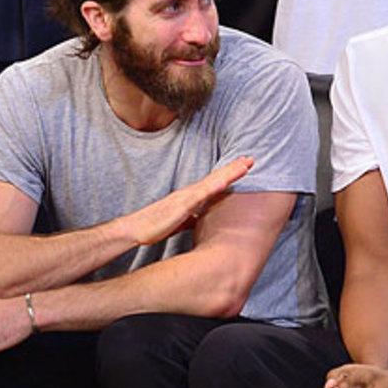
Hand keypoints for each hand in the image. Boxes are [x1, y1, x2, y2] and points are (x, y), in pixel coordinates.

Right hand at [121, 156, 252, 245]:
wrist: (135, 229)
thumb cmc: (155, 225)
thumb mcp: (179, 221)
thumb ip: (190, 218)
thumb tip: (199, 219)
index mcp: (190, 197)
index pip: (214, 182)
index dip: (229, 174)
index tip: (244, 166)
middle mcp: (189, 193)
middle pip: (216, 178)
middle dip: (234, 168)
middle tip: (251, 159)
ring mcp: (185, 198)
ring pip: (212, 182)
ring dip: (228, 173)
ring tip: (245, 165)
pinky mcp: (180, 206)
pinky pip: (199, 196)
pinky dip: (212, 188)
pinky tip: (224, 183)